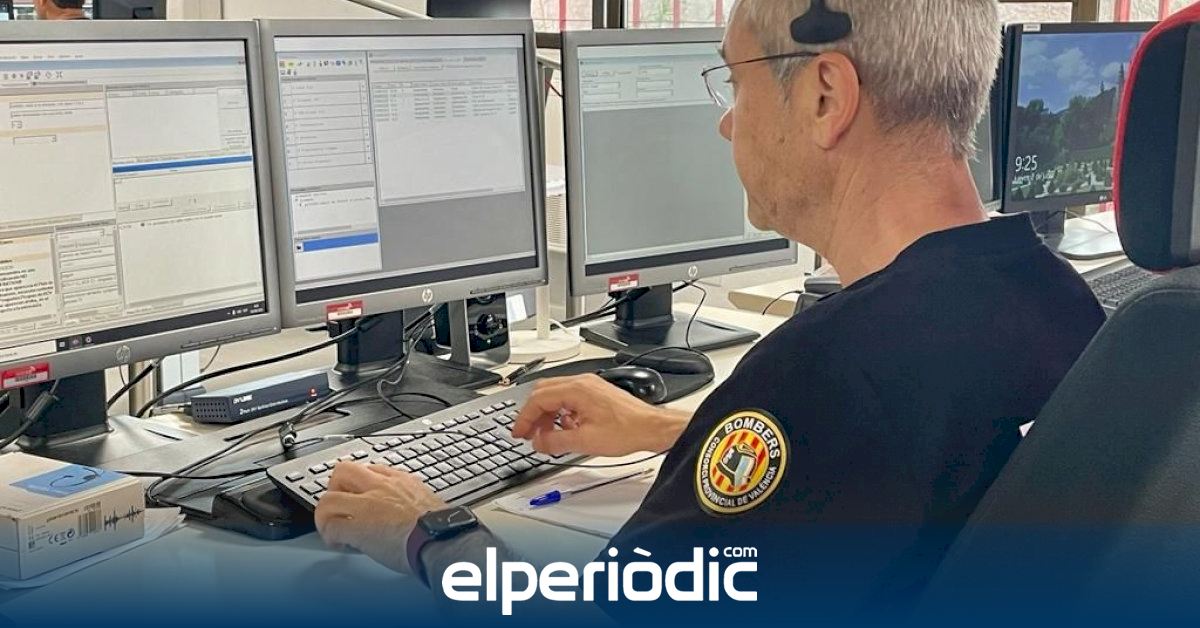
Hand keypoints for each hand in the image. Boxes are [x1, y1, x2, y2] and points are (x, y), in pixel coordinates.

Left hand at [314, 463, 446, 574]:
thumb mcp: (430, 504)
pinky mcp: (356, 527)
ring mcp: (366, 505)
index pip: (371, 469)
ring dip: (326, 514)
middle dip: (336, 489)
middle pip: (343, 471)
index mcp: (401, 481)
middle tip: (341, 506)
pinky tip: (338, 544)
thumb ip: (415, 503)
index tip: (361, 496)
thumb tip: (413, 516)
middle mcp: (381, 487)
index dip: (360, 484)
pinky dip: (329, 536)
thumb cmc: (442, 528)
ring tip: (333, 528)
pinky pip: (330, 526)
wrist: (442, 540)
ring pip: (327, 498)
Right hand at [512, 375, 689, 457]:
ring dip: (548, 414)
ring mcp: (590, 386)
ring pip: (556, 395)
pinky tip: (567, 429)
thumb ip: (555, 442)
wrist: (651, 428)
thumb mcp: (584, 442)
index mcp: (576, 389)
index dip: (524, 418)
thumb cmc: (627, 430)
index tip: (519, 433)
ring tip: (547, 435)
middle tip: (529, 433)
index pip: (538, 399)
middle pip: (544, 393)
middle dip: (533, 414)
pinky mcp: (597, 393)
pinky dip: (562, 413)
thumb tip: (538, 442)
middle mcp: (582, 382)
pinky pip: (571, 398)